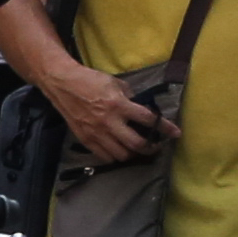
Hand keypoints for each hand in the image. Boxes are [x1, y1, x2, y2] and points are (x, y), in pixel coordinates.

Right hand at [44, 63, 165, 164]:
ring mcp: (96, 133)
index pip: (147, 120)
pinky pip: (104, 156)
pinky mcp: (85, 139)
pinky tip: (119, 150)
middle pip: (136, 144)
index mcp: (118, 105)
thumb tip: (140, 107)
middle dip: (151, 148)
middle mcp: (109, 122)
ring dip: (133, 154)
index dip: (164, 128)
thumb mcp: (114, 82)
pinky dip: (115, 156)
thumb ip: (129, 96)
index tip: (175, 133)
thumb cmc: (90, 80)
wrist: (62, 84)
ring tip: (136, 149)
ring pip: (121, 155)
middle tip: (156, 146)